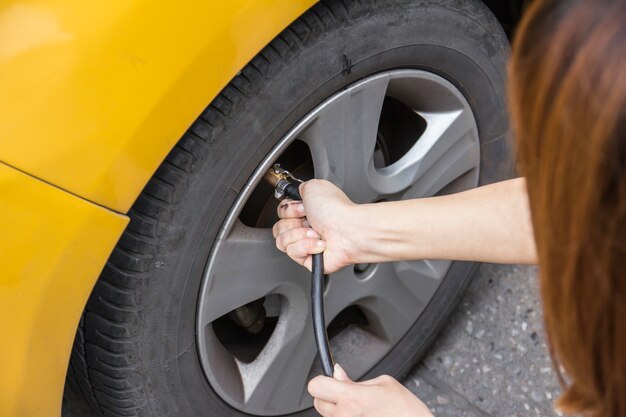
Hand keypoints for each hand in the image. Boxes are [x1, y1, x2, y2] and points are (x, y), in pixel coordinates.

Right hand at [272, 179, 356, 272]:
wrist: (348, 231)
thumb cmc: (335, 210)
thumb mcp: (313, 187)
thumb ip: (299, 188)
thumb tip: (296, 192)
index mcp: (307, 210)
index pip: (281, 213)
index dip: (288, 210)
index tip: (302, 208)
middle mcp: (306, 226)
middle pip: (278, 227)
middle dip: (292, 222)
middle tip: (309, 220)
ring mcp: (306, 243)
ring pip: (281, 241)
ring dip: (298, 234)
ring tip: (315, 233)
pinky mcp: (307, 259)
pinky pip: (292, 252)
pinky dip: (305, 246)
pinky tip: (319, 243)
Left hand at [308, 364, 434, 416]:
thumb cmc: (406, 411)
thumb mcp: (384, 383)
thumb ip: (355, 380)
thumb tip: (338, 373)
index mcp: (352, 398)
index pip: (316, 386)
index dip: (322, 380)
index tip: (329, 380)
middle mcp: (344, 416)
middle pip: (318, 402)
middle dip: (329, 396)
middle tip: (346, 394)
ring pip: (328, 416)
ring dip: (337, 410)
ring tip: (359, 408)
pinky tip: (362, 416)